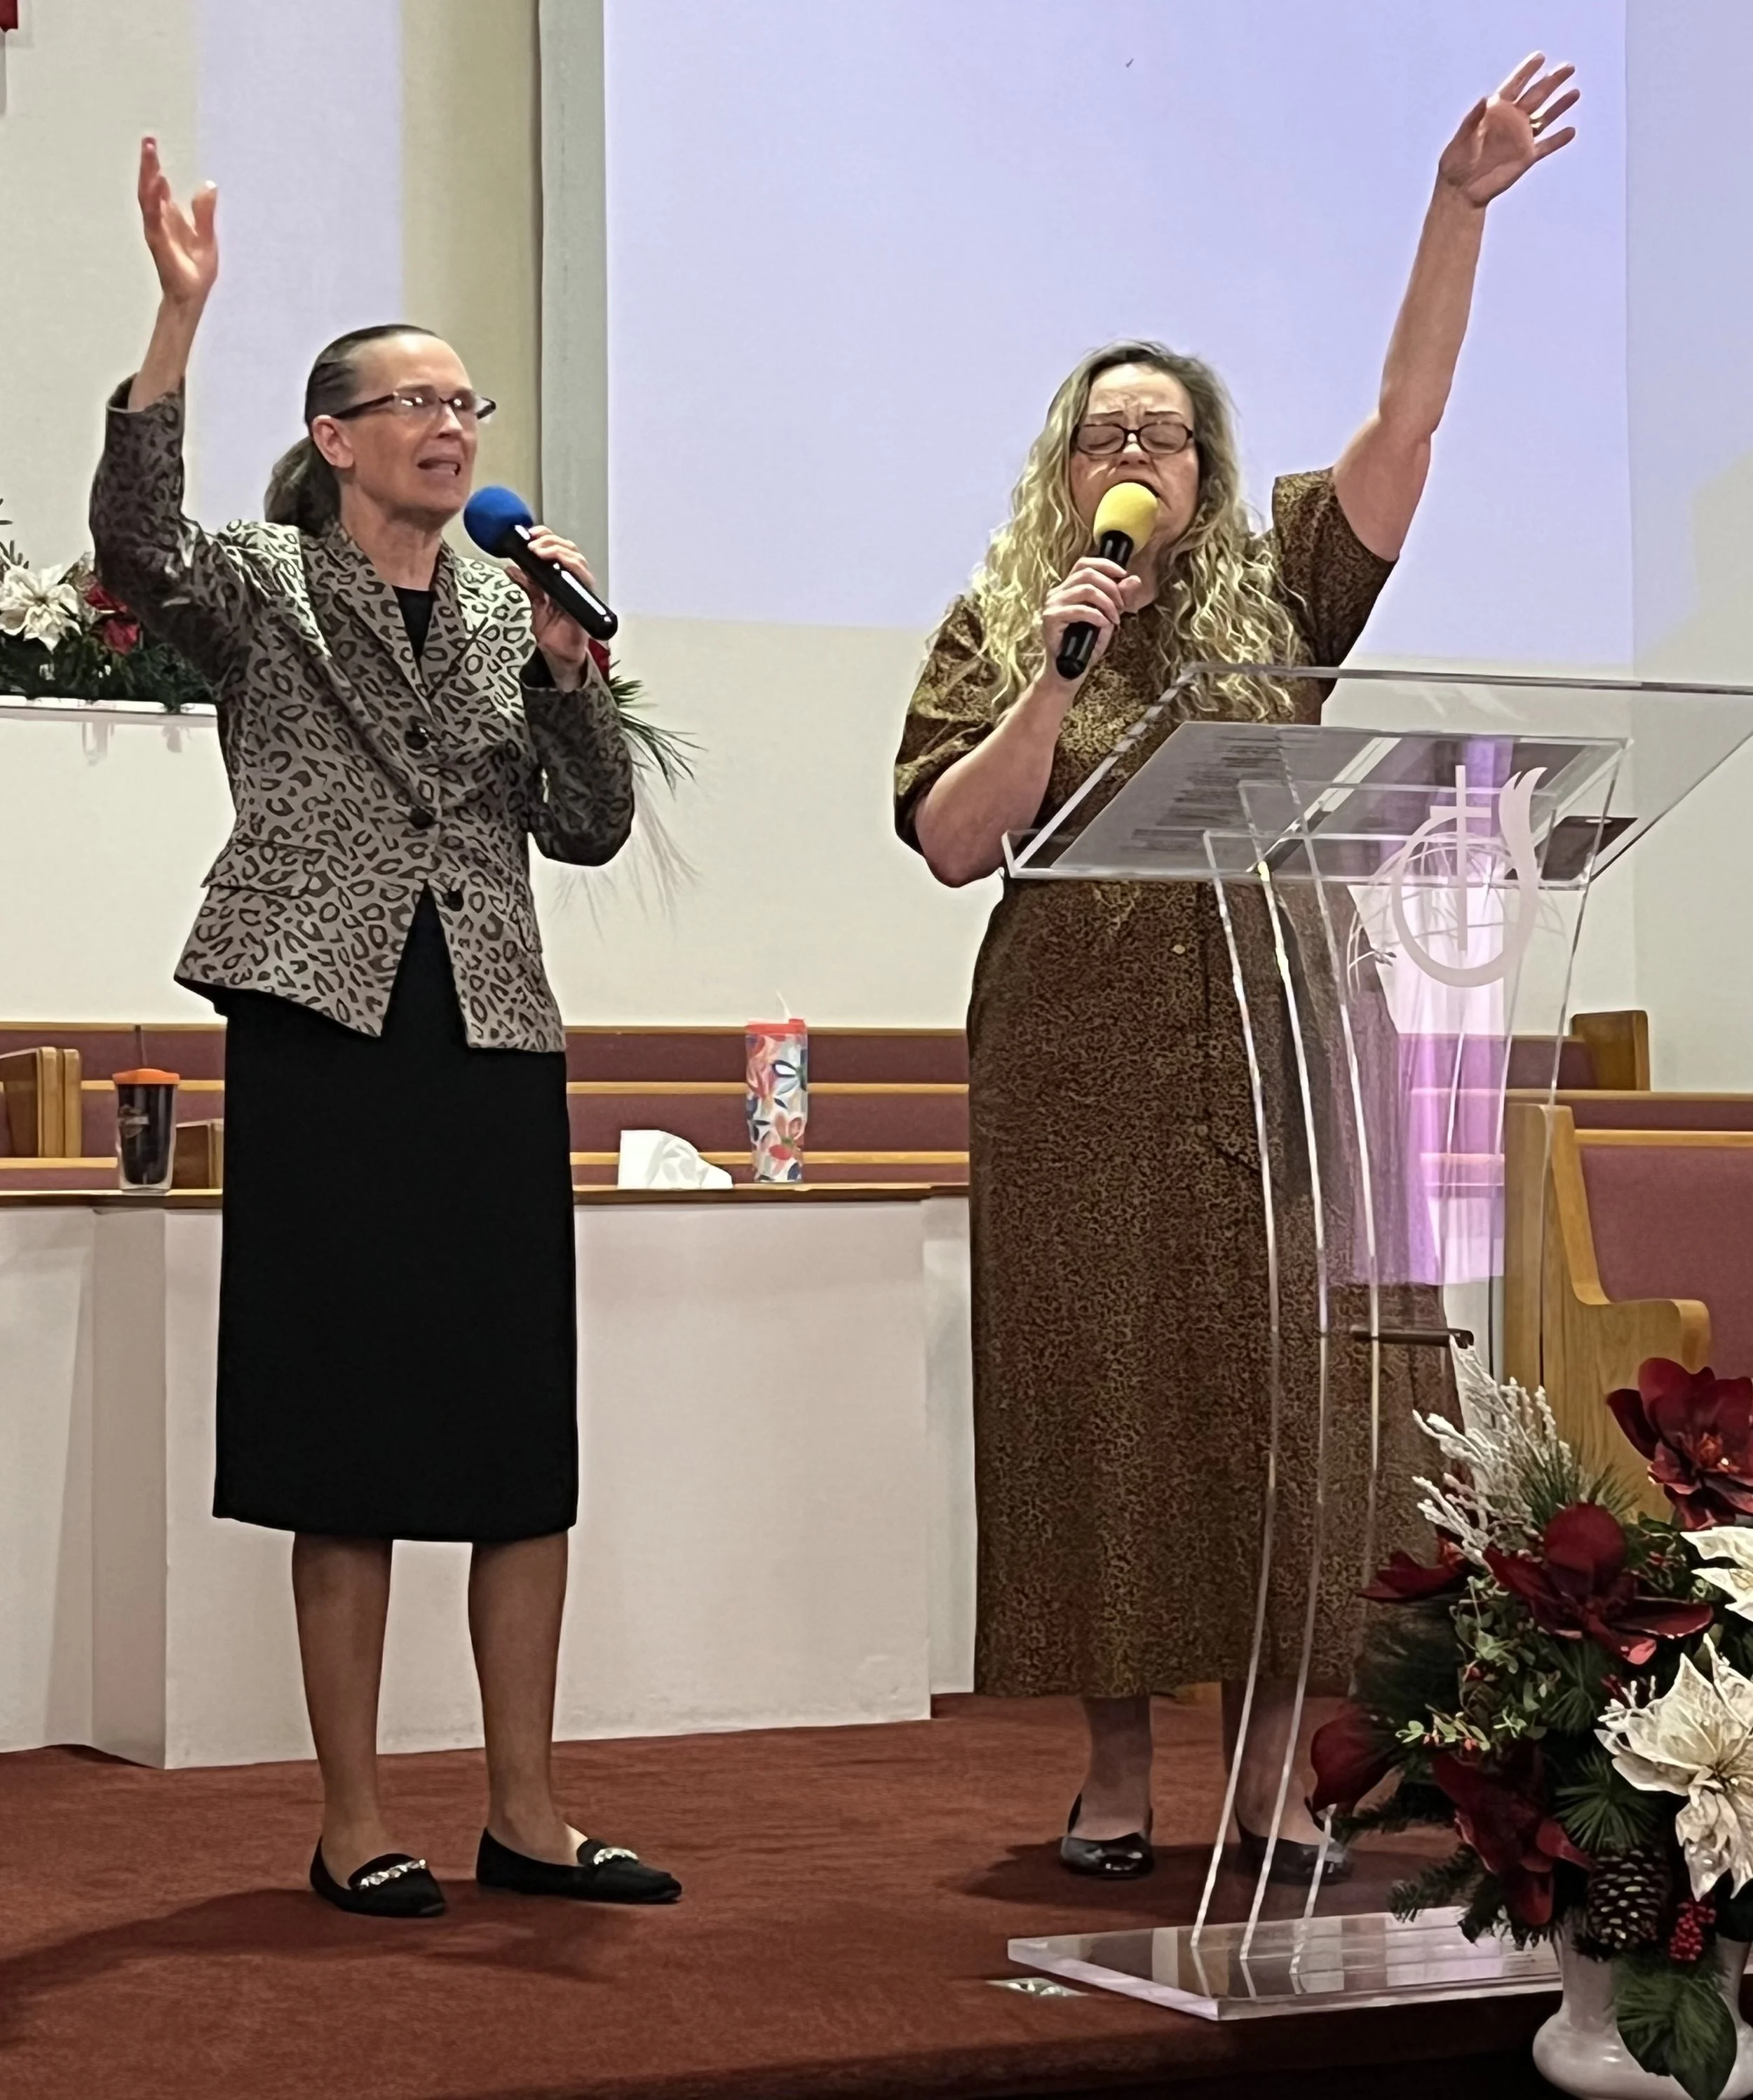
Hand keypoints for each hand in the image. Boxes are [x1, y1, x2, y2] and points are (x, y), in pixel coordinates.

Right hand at [137, 137, 217, 309]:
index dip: (153, 165)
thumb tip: (209, 186)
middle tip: (148, 140)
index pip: (159, 186)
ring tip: (150, 153)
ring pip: (147, 197)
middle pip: (149, 186)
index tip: (151, 143)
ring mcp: (156, 229)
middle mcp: (158, 220)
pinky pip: (155, 216)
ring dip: (148, 175)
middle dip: (147, 163)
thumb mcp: (207, 237)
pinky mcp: (159, 241)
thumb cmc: (196, 270)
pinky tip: (160, 181)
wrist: (191, 296)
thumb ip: (204, 212)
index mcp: (169, 217)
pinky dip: (156, 198)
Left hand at [508, 528, 599, 689]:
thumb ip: (526, 585)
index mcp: (561, 577)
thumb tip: (511, 568)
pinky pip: (583, 575)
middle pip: (568, 548)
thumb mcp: (533, 602)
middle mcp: (573, 579)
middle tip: (532, 543)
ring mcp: (581, 587)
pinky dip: (570, 565)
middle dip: (549, 540)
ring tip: (539, 551)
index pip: (558, 548)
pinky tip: (556, 562)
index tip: (529, 533)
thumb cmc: (552, 630)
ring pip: (576, 557)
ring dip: (557, 549)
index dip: (545, 536)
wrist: (559, 653)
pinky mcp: (585, 597)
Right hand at [1039, 557, 1144, 681]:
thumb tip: (1135, 579)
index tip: (1123, 575)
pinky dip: (1097, 616)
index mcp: (1068, 589)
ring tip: (1115, 618)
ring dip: (1107, 603)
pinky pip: (1080, 610)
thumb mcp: (1108, 618)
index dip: (1105, 565)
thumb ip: (1119, 599)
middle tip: (1122, 606)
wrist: (1069, 672)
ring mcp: (1052, 605)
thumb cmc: (1086, 645)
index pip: (1084, 563)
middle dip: (1111, 587)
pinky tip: (1105, 624)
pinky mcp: (1051, 619)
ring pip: (1086, 589)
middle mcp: (1057, 593)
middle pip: (1088, 574)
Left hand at [1439, 55, 1578, 207]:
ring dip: (1560, 106)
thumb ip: (1473, 119)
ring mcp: (1521, 138)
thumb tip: (1484, 99)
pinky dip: (1558, 140)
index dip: (1527, 71)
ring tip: (1575, 93)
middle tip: (1569, 67)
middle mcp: (1512, 121)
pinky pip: (1546, 146)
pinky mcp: (1526, 157)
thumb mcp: (1461, 139)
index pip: (1515, 86)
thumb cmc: (1456, 162)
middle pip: (1536, 96)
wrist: (1461, 190)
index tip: (1540, 57)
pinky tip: (1570, 131)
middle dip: (1552, 81)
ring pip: (1545, 118)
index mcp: (1496, 111)